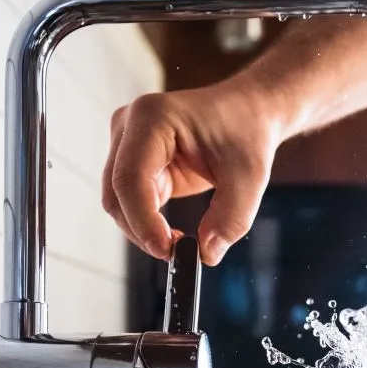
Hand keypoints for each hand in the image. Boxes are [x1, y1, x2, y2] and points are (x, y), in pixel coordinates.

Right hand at [102, 79, 282, 265]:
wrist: (248, 113)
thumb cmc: (246, 131)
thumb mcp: (250, 176)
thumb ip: (231, 218)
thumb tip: (207, 253)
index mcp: (153, 117)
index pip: (130, 178)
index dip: (142, 220)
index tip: (168, 250)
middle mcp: (130, 126)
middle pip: (116, 193)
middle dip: (142, 230)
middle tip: (176, 254)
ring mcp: (127, 144)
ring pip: (119, 202)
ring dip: (143, 229)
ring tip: (180, 243)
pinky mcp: (135, 162)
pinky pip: (131, 203)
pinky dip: (148, 223)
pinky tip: (173, 233)